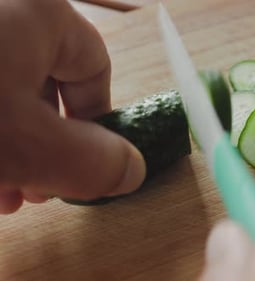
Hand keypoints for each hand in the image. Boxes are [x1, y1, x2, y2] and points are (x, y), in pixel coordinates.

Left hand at [0, 0, 145, 213]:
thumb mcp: (24, 146)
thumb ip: (91, 161)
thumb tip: (132, 171)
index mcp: (39, 11)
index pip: (94, 66)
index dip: (96, 122)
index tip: (80, 164)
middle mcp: (7, 9)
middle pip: (46, 82)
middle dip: (46, 145)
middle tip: (34, 188)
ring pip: (6, 87)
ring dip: (12, 146)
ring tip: (3, 191)